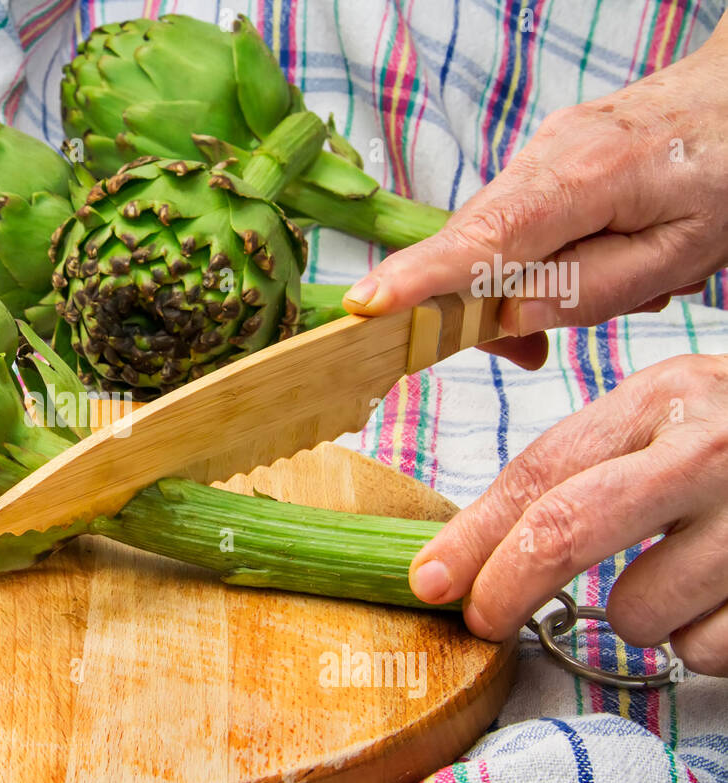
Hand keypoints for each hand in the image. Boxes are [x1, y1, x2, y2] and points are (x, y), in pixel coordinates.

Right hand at [341, 19, 727, 369]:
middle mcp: (548, 153)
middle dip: (473, 303)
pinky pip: (511, 220)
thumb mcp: (684, 252)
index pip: (485, 237)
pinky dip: (530, 258)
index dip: (422, 276)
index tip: (368, 304)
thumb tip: (510, 317)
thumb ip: (595, 289)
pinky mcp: (543, 156)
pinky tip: (590, 266)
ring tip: (606, 297)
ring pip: (490, 233)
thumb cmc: (726, 176)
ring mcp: (541, 149)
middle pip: (473, 241)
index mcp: (586, 178)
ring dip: (516, 282)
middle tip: (527, 355)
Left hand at [407, 353, 727, 675]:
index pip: (541, 471)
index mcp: (665, 398)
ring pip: (639, 611)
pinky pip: (704, 649)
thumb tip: (478, 544)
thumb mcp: (672, 421)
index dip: (473, 535)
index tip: (430, 579)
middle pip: (567, 528)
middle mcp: (711, 448)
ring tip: (684, 577)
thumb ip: (590, 465)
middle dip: (507, 586)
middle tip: (485, 619)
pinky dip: (705, 640)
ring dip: (641, 616)